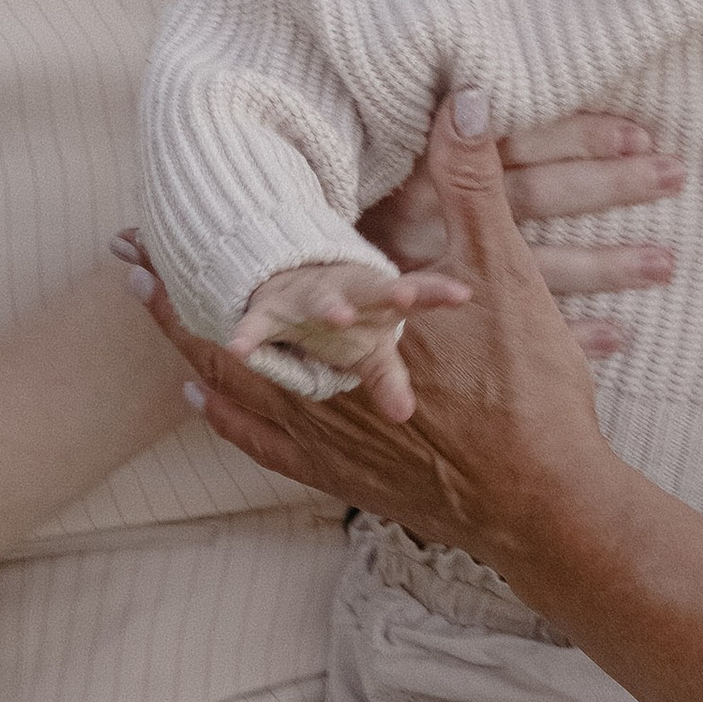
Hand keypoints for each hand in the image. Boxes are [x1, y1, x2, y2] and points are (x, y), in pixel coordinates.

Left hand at [136, 96, 619, 568]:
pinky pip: (262, 442)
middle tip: (126, 256)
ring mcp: (324, 434)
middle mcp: (319, 380)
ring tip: (148, 307)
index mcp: (351, 325)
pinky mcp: (342, 476)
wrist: (546, 504)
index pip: (258, 273)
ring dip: (186, 341)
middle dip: (175, 289)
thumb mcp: (506, 275)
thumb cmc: (529, 391)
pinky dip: (223, 417)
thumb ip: (473, 186)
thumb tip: (459, 99)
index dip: (204, 243)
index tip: (150, 221)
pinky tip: (198, 402)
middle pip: (228, 325)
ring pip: (232, 381)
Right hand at [231, 257, 460, 421]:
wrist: (285, 284)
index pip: (414, 293)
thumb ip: (389, 378)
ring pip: (320, 299)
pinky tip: (239, 349)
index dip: (437, 294)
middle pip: (371, 291)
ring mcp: (306, 299)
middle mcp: (345, 295)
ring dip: (330, 306)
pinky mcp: (269, 310)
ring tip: (338, 316)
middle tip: (406, 298)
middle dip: (388, 292)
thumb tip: (405, 416)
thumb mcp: (371, 348)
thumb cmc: (346, 323)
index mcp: (377, 300)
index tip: (463, 295)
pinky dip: (248, 334)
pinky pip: (258, 323)